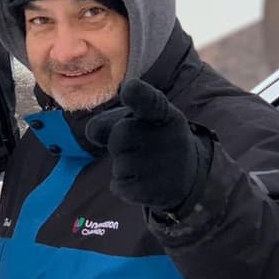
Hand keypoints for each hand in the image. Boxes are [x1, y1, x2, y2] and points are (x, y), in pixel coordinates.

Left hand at [85, 79, 210, 210]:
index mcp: (164, 114)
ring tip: (144, 165)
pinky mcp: (155, 190)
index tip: (130, 88)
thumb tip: (91, 131)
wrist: (187, 176)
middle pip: (120, 135)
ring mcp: (163, 165)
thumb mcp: (139, 122)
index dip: (138, 94)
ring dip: (123, 166)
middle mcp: (168, 137)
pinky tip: (143, 181)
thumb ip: (110, 121)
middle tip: (138, 146)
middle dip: (119, 142)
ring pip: (118, 163)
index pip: (151, 101)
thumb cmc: (152, 140)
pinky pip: (119, 186)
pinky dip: (123, 186)